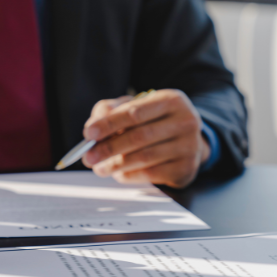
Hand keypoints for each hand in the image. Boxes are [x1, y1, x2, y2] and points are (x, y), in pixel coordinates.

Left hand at [82, 89, 210, 187]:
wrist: (188, 140)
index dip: (109, 123)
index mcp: (171, 100)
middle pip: (139, 137)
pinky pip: (151, 174)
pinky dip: (129, 175)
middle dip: (108, 148)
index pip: (135, 112)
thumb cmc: (154, 121)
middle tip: (88, 157)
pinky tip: (118, 174)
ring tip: (99, 168)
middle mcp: (185, 121)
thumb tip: (92, 127)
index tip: (89, 134)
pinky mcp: (186, 168)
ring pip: (144, 157)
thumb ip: (111, 111)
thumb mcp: (135, 107)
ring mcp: (189, 146)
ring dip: (115, 165)